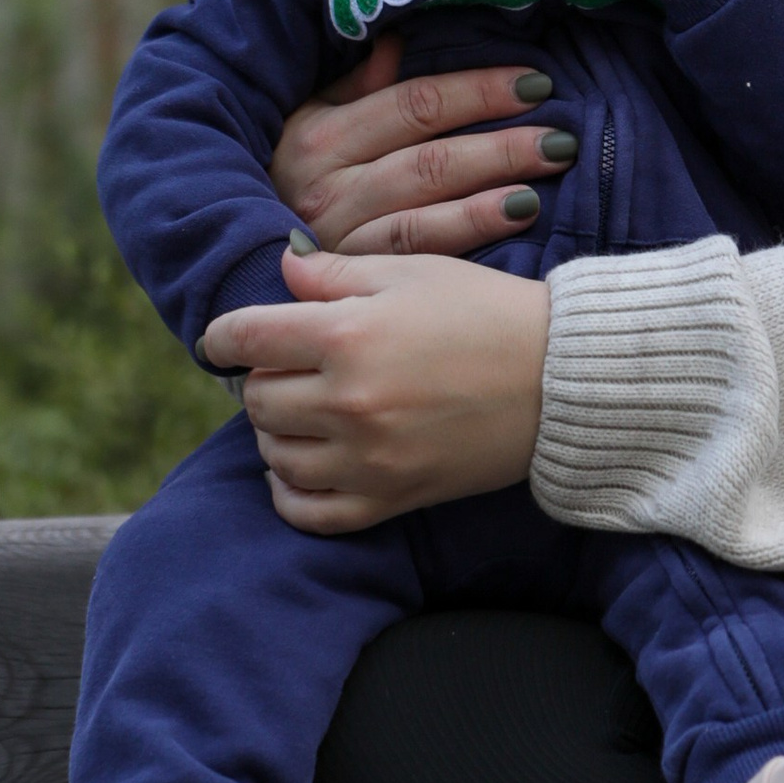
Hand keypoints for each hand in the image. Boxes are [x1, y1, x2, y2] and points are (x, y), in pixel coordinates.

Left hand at [201, 247, 550, 531]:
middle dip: (264, 378)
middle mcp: (348, 402)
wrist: (561, 378)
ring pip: (275, 455)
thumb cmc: (486, 312)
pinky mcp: (391, 498)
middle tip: (292, 367)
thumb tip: (282, 270)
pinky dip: (291, 491)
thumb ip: (335, 274)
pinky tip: (303, 465)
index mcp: (346, 336)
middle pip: (256, 398)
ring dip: (277, 431)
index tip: (222, 339)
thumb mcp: (411, 273)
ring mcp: (368, 459)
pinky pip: (308, 512)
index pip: (245, 337)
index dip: (223, 336)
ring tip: (304, 411)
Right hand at [269, 35, 577, 256]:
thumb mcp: (306, 122)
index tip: (532, 83)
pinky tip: (515, 218)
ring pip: (427, 210)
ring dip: (492, 190)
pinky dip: (469, 234)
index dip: (475, 91)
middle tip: (560, 135)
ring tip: (546, 173)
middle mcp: (326, 187)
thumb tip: (399, 40)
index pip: (412, 104)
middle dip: (499, 144)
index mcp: (319, 136)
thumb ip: (354, 85)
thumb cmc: (287, 179)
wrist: (238, 255)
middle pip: (428, 159)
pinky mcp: (354, 279)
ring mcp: (340, 239)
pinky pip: (418, 254)